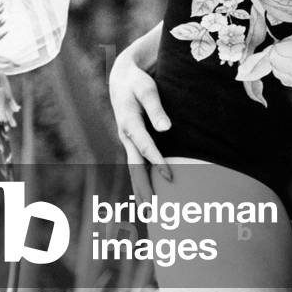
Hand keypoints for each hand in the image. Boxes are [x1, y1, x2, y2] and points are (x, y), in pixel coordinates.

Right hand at [108, 49, 173, 201]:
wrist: (121, 78)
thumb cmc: (137, 82)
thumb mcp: (146, 89)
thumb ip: (156, 109)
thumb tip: (167, 129)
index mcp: (128, 122)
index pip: (145, 147)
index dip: (157, 162)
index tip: (170, 178)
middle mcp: (125, 135)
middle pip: (135, 166)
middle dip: (143, 188)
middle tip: (152, 210)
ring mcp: (127, 140)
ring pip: (134, 169)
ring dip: (140, 189)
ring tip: (148, 213)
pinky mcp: (131, 142)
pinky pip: (136, 164)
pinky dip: (140, 181)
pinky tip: (147, 195)